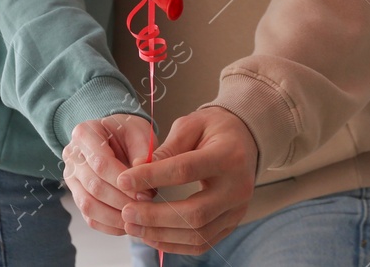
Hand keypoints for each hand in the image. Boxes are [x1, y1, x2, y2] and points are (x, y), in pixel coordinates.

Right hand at [62, 113, 156, 234]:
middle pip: (94, 186)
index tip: (145, 192)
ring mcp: (72, 177)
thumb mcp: (139, 132)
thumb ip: (144, 154)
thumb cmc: (128, 133)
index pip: (101, 162)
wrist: (115, 136)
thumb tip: (144, 185)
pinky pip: (89, 217)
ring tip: (137, 218)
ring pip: (88, 204)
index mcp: (85, 133)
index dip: (123, 181)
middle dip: (121, 201)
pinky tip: (127, 225)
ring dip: (114, 217)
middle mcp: (72, 155)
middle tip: (145, 208)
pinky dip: (108, 225)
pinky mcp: (77, 195)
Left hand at [115, 106, 256, 253]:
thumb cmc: (214, 129)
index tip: (123, 180)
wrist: (245, 141)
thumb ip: (167, 148)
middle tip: (126, 212)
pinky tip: (151, 236)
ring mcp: (237, 210)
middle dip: (155, 216)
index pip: (185, 170)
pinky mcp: (231, 224)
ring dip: (161, 234)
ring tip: (132, 226)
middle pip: (194, 212)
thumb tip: (138, 169)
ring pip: (198, 234)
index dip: (152, 177)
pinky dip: (174, 244)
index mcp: (228, 156)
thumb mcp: (191, 125)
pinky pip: (202, 243)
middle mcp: (237, 188)